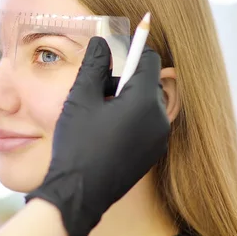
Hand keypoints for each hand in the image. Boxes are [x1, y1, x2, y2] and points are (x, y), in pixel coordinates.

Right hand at [26, 36, 169, 235]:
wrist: (79, 194)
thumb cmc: (77, 145)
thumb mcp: (81, 98)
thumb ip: (94, 64)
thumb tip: (102, 41)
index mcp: (144, 102)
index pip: (147, 59)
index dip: (129, 49)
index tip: (111, 50)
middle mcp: (159, 119)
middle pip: (147, 82)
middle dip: (124, 78)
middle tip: (95, 89)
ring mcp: (158, 139)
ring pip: (146, 103)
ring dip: (125, 99)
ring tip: (96, 113)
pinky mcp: (152, 153)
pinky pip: (145, 124)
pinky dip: (129, 118)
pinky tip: (103, 131)